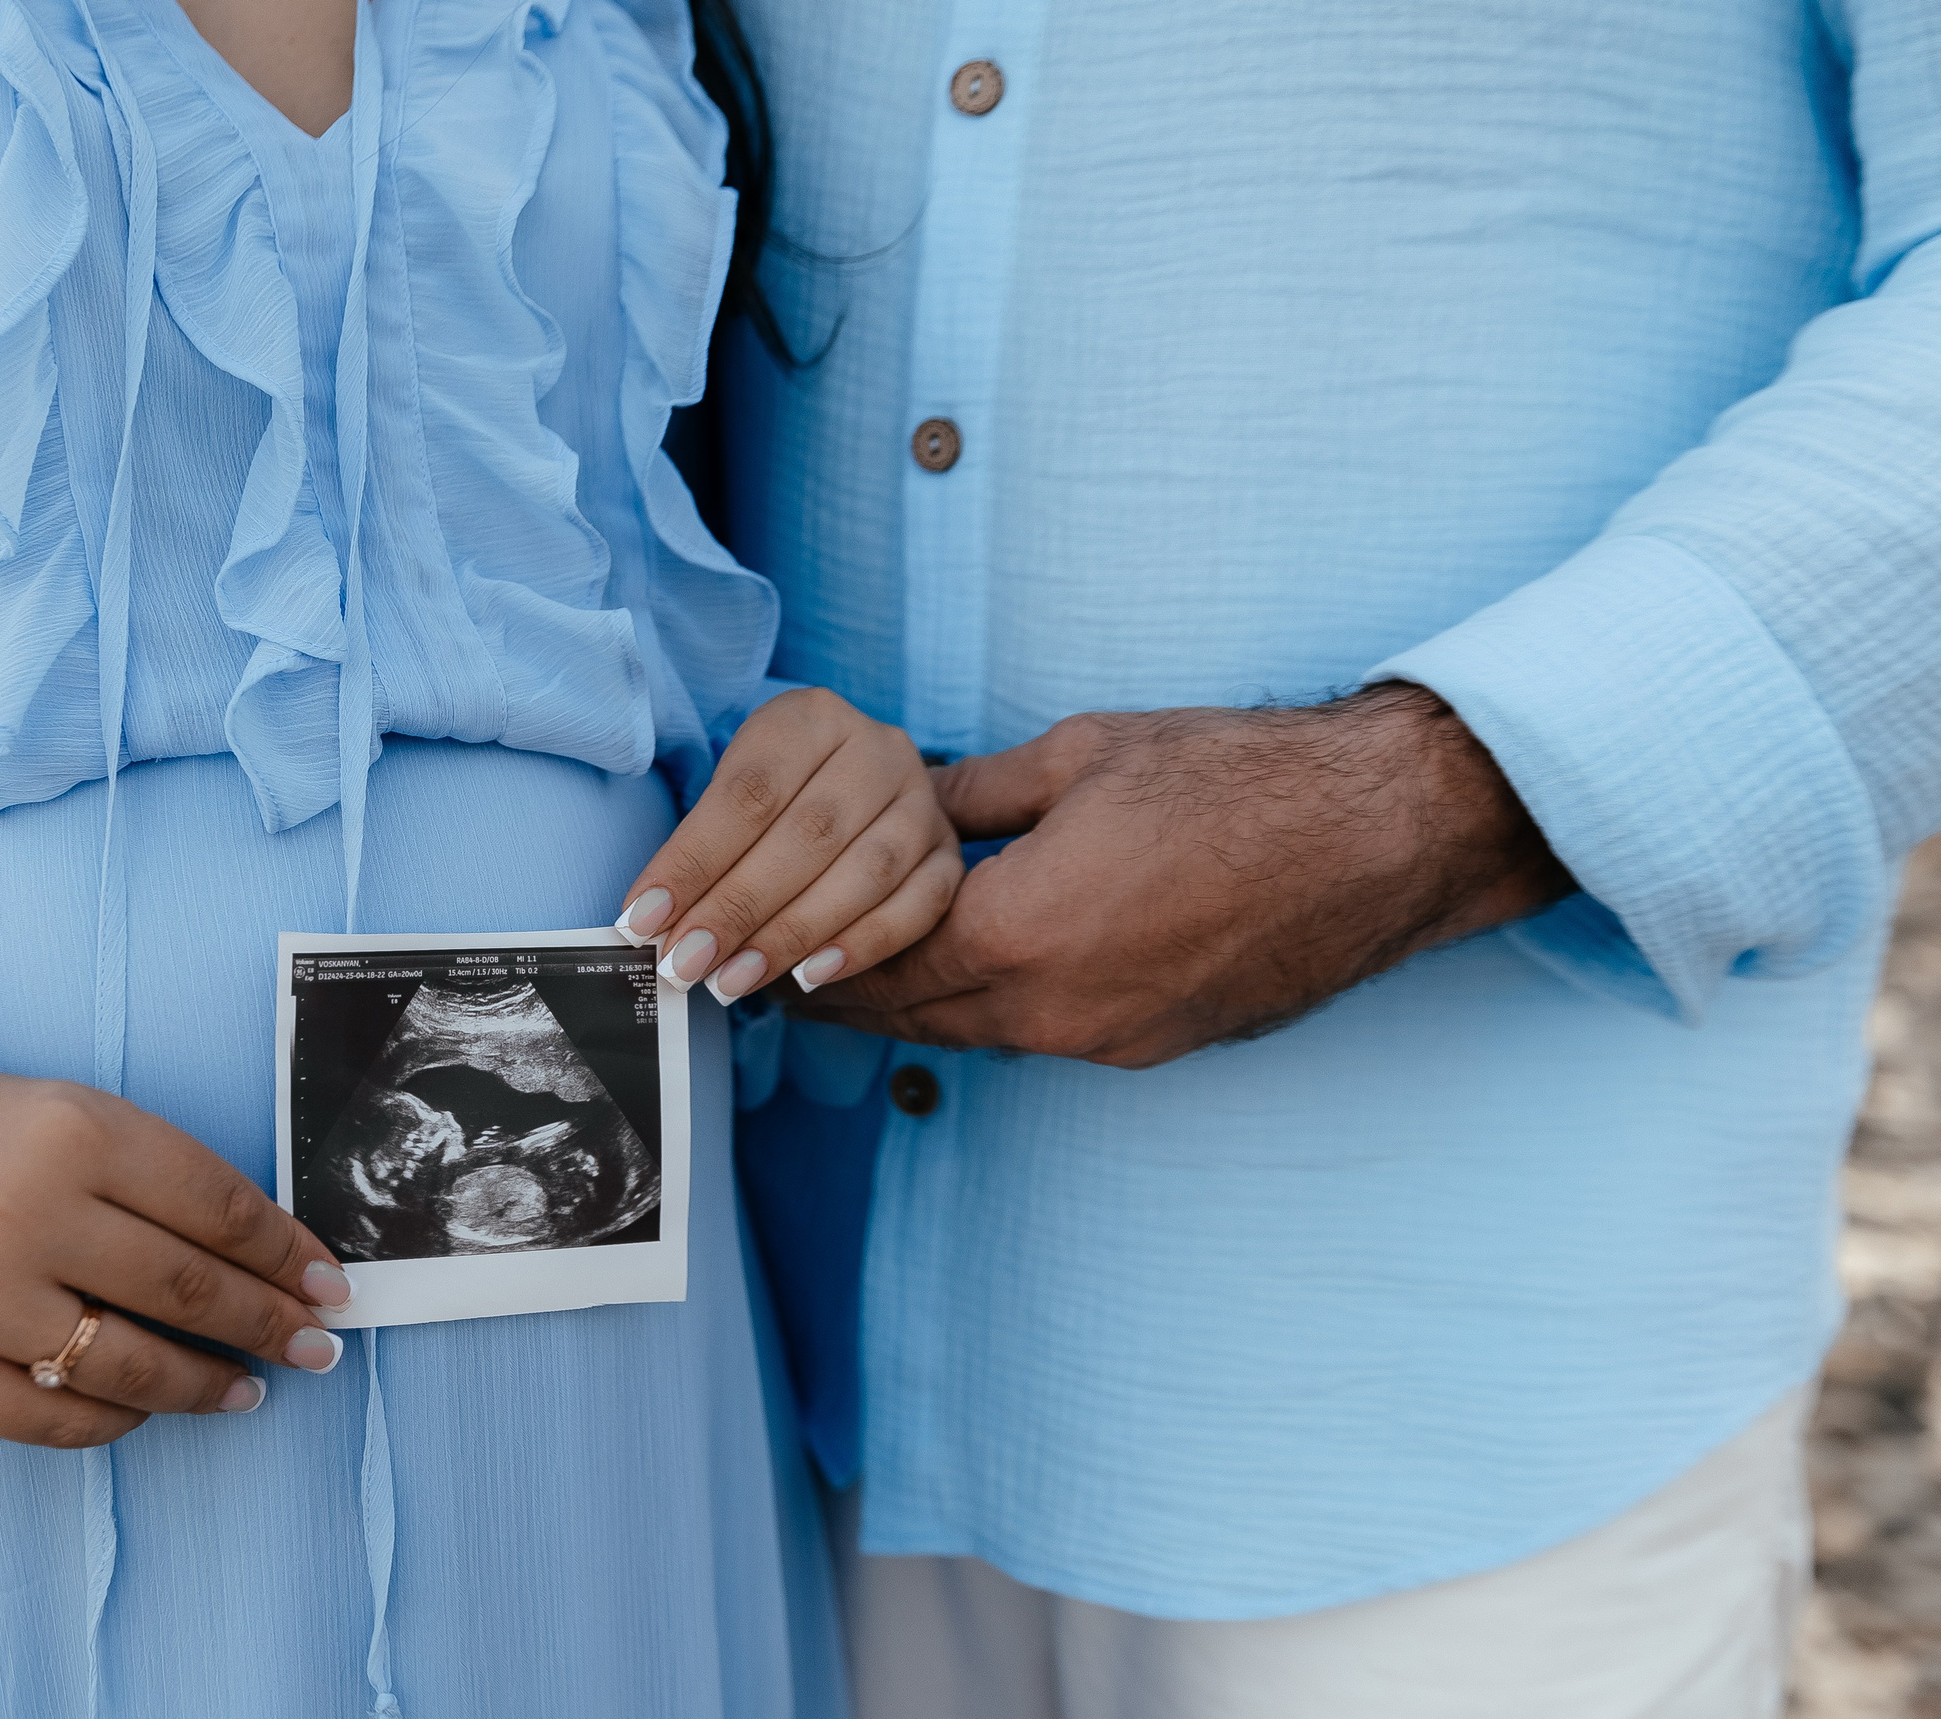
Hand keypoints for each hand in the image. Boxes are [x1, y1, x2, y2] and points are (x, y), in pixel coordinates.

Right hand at [0, 1039, 355, 1447]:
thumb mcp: (74, 1117)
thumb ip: (166, 1180)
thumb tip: (274, 1261)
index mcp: (76, 1134)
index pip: (218, 1207)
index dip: (287, 1254)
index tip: (332, 1284)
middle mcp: (27, 1214)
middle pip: (188, 1289)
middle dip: (270, 1325)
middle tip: (317, 1347)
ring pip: (131, 1367)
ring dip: (207, 1387)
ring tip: (249, 1390)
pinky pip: (54, 1420)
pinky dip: (116, 1422)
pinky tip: (149, 1411)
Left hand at [617, 687, 962, 1002]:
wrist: (851, 788)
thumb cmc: (773, 799)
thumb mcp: (730, 795)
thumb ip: (697, 851)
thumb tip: (649, 925)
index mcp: (812, 717)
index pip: (749, 792)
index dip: (694, 861)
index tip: (644, 920)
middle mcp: (879, 749)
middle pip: (809, 834)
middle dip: (738, 908)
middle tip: (684, 963)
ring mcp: (923, 803)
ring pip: (867, 873)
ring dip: (792, 935)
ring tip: (732, 980)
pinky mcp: (948, 856)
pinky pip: (917, 908)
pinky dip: (861, 947)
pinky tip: (809, 977)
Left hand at [795, 685, 1572, 1065]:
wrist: (1380, 835)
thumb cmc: (1237, 778)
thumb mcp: (1079, 757)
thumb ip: (972, 795)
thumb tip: (903, 804)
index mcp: (1022, 930)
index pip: (874, 960)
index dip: (806, 954)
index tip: (757, 951)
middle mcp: (1057, 1008)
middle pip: (911, 1016)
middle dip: (838, 996)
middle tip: (774, 981)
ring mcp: (1110, 1037)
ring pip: (971, 1036)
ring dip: (908, 1012)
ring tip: (848, 986)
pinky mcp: (1154, 1044)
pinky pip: (1037, 1037)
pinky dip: (980, 1015)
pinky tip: (962, 983)